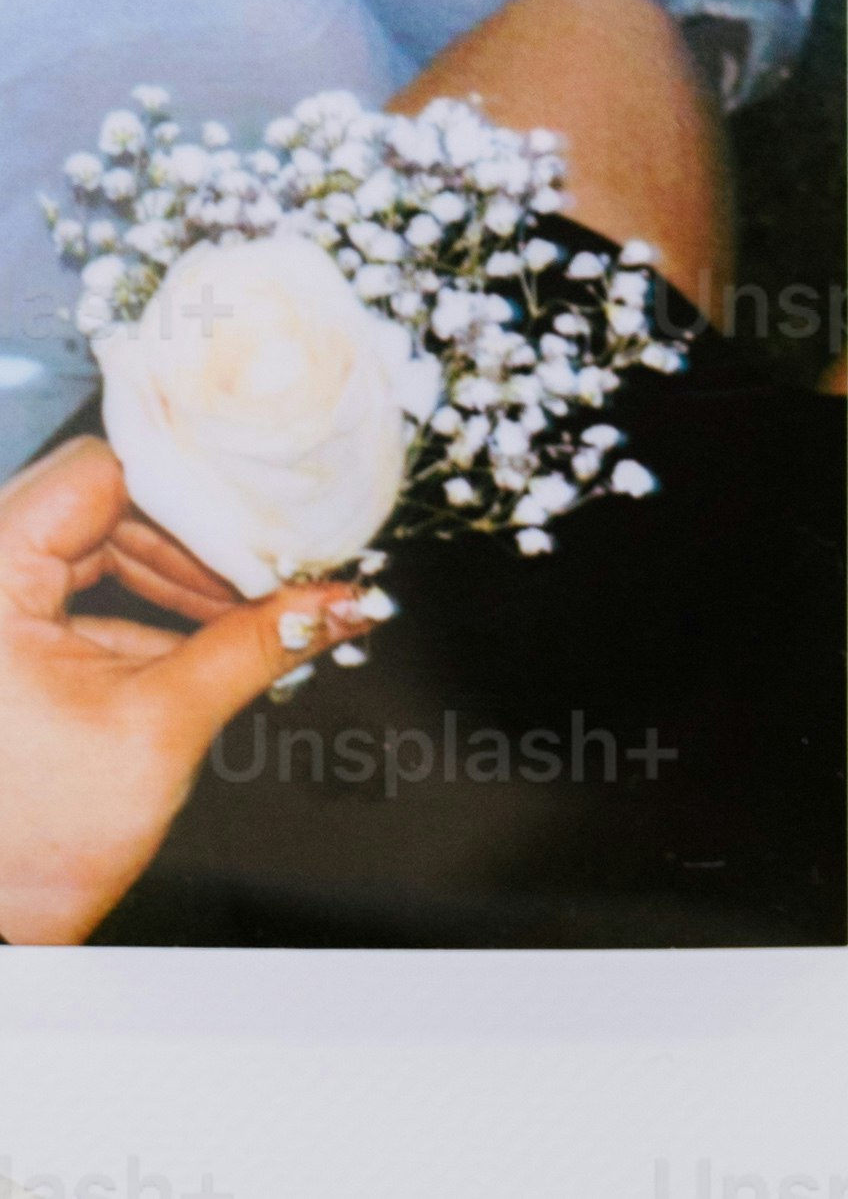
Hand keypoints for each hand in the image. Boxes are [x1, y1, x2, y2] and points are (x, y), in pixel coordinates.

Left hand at [0, 436, 376, 946]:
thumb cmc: (37, 849)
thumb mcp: (163, 728)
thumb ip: (255, 647)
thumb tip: (341, 600)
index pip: (100, 471)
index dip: (188, 484)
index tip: (261, 503)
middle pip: (106, 501)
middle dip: (194, 536)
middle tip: (270, 563)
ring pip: (101, 537)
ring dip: (178, 567)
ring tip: (249, 602)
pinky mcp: (5, 632)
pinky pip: (84, 580)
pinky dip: (147, 597)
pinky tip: (210, 626)